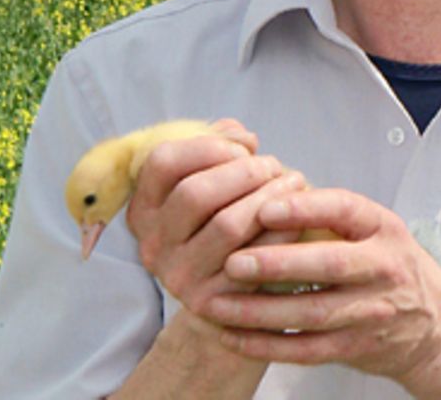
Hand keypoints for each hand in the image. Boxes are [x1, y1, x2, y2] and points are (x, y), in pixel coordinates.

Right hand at [125, 120, 302, 317]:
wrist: (227, 298)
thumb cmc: (222, 222)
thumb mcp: (210, 181)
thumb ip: (219, 147)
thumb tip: (243, 139)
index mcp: (144, 208)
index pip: (162, 162)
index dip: (209, 145)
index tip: (244, 148)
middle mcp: (152, 244)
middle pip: (194, 193)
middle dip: (244, 172)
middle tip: (274, 166)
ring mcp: (178, 276)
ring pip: (227, 225)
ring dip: (269, 196)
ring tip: (293, 182)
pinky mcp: (211, 302)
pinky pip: (254, 258)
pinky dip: (281, 231)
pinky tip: (297, 218)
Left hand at [203, 188, 440, 386]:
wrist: (435, 326)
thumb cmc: (389, 265)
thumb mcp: (374, 229)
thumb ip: (328, 214)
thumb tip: (263, 185)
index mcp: (382, 228)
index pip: (344, 209)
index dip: (304, 208)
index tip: (264, 206)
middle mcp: (382, 267)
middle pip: (328, 264)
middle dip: (277, 263)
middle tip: (233, 261)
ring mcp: (371, 311)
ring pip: (311, 313)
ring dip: (259, 311)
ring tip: (216, 303)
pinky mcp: (356, 347)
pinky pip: (307, 351)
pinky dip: (267, 346)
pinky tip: (233, 337)